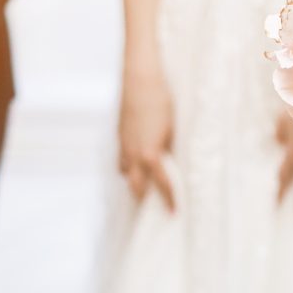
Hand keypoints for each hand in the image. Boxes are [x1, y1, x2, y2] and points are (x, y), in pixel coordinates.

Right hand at [118, 70, 174, 209]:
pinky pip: (121, 160)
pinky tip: (135, 164)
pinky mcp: (119, 137)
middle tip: (155, 206)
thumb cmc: (160, 102)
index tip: (173, 212)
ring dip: (135, 182)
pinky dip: (128, 167)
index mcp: (151, 154)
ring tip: (145, 187)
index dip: (168, 199)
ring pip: (126, 174)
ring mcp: (124, 146)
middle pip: (136, 186)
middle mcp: (134, 154)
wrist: (140, 81)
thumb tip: (169, 162)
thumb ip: (168, 149)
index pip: (161, 184)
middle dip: (144, 198)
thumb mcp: (171, 129)